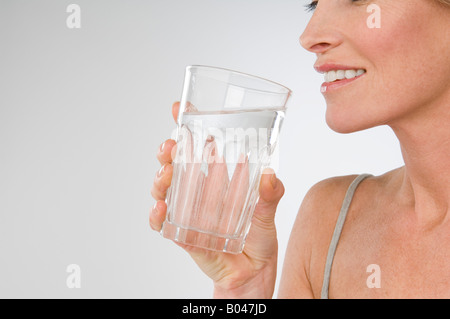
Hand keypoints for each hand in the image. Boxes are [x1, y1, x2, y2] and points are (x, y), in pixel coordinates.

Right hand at [150, 102, 284, 298]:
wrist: (253, 272)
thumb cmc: (258, 237)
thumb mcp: (268, 212)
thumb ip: (271, 195)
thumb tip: (271, 177)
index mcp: (218, 178)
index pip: (199, 146)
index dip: (187, 127)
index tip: (178, 109)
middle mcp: (199, 192)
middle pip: (175, 164)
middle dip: (168, 151)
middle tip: (170, 146)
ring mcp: (188, 211)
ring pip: (164, 189)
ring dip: (160, 179)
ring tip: (165, 174)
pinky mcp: (183, 234)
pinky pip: (164, 223)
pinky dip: (158, 216)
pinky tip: (160, 209)